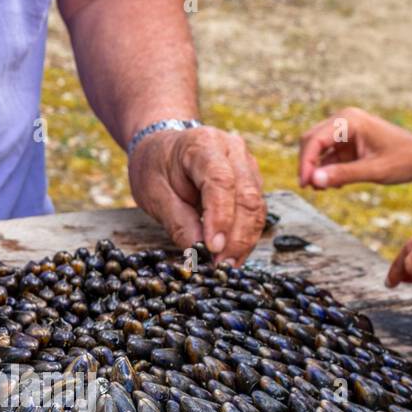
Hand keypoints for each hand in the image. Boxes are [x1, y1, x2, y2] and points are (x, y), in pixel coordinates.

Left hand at [129, 125, 265, 263]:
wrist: (163, 148)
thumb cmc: (155, 168)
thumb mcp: (154, 194)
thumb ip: (178, 222)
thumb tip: (198, 252)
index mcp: (203, 145)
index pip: (220, 181)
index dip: (220, 217)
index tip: (213, 249)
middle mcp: (232, 150)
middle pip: (246, 195)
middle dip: (237, 236)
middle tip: (221, 266)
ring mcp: (246, 164)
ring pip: (257, 206)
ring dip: (245, 240)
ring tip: (227, 266)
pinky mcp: (251, 181)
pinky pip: (256, 211)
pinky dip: (247, 236)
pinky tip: (233, 255)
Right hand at [299, 107, 411, 188]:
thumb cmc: (404, 160)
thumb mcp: (373, 171)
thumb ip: (343, 175)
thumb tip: (314, 180)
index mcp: (349, 120)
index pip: (314, 140)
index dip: (306, 163)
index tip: (305, 185)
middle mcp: (344, 121)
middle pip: (311, 141)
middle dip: (308, 165)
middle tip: (311, 189)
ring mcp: (345, 131)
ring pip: (317, 150)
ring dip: (317, 170)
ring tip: (324, 189)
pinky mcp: (348, 143)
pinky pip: (328, 156)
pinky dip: (327, 171)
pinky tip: (336, 185)